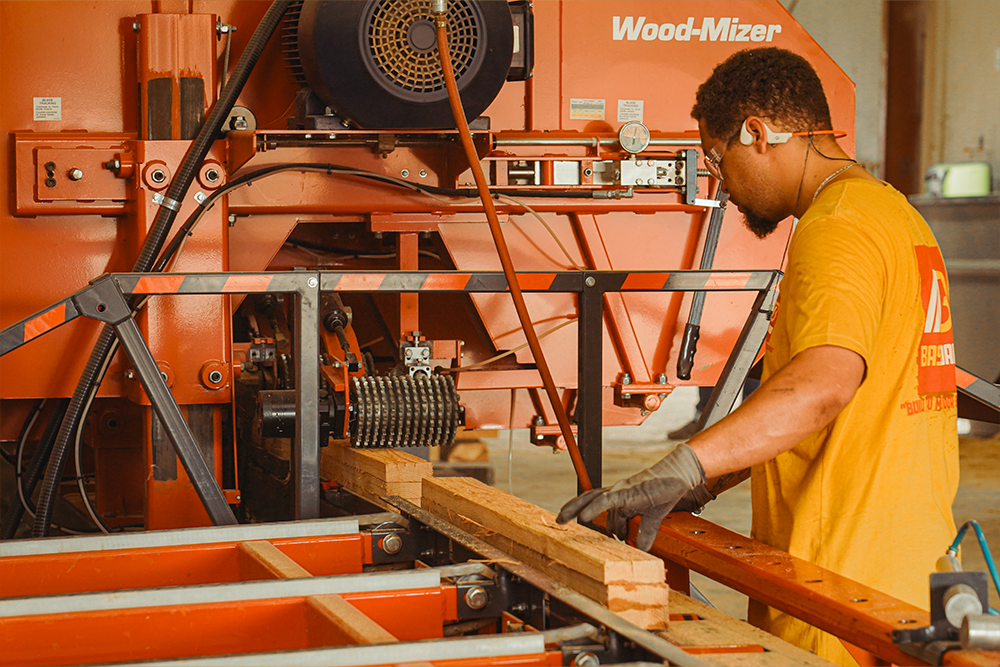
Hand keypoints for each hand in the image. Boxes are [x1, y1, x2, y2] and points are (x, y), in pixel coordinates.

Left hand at [556, 443, 713, 550]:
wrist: (677, 477)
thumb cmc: (664, 492)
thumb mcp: (653, 519)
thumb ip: (646, 533)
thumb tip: (643, 549)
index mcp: (620, 497)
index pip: (596, 503)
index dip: (583, 511)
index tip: (573, 523)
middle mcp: (616, 493)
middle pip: (587, 498)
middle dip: (571, 509)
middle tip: (559, 521)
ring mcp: (620, 491)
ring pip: (591, 498)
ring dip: (576, 508)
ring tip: (562, 518)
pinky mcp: (626, 493)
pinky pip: (605, 501)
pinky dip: (593, 508)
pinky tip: (584, 517)